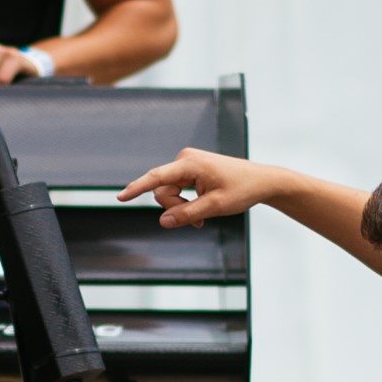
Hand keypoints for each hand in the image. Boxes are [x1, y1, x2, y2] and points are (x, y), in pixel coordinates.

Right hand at [119, 148, 274, 227]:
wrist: (261, 181)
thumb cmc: (242, 190)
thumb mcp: (215, 207)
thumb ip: (187, 214)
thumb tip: (163, 222)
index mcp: (190, 164)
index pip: (157, 177)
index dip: (137, 188)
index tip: (120, 197)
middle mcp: (185, 159)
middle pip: (163, 190)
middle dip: (176, 208)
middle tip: (198, 222)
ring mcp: (187, 163)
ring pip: (169, 192)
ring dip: (182, 208)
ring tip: (202, 218)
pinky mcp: (191, 168)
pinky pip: (177, 188)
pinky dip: (186, 202)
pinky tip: (201, 210)